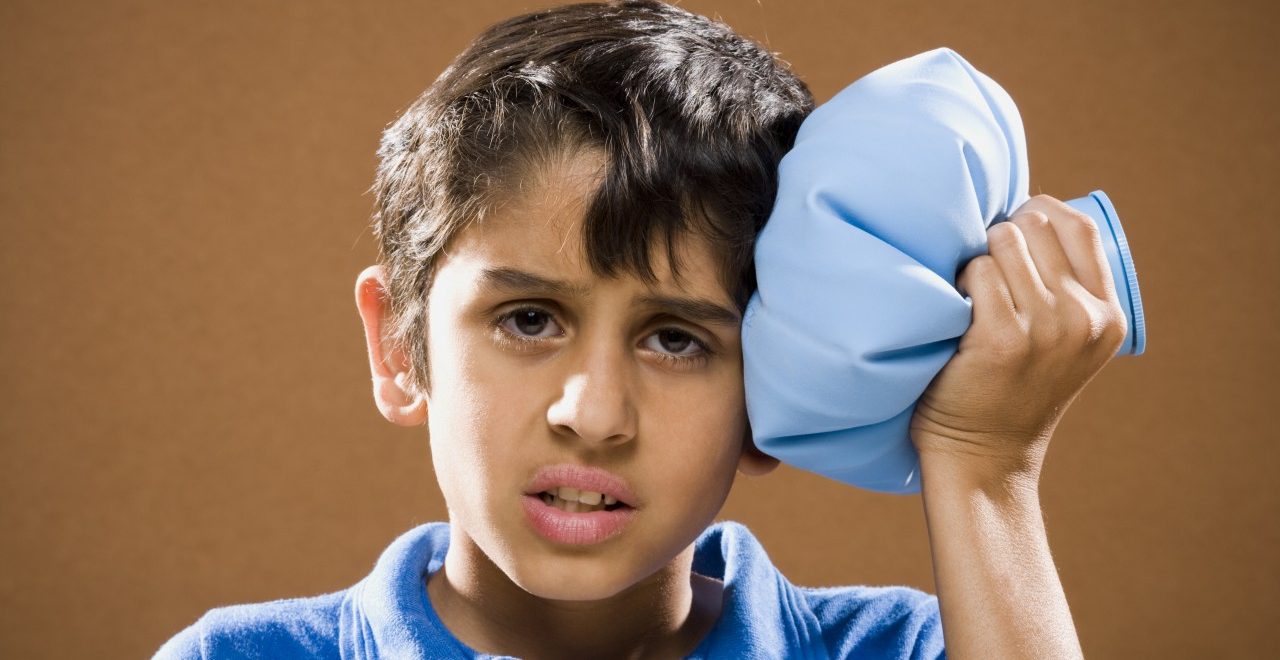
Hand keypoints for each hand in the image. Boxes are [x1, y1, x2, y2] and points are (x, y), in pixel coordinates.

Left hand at [909, 195, 1128, 482]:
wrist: (983, 455)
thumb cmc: (1010, 387)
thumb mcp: (1064, 340)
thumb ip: (1065, 287)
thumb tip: (1027, 213)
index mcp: (1108, 315)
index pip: (1079, 226)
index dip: (1039, 212)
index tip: (1012, 225)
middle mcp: (1083, 319)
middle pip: (1035, 227)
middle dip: (1001, 236)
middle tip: (984, 273)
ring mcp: (1044, 328)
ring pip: (1002, 243)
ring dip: (977, 258)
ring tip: (971, 296)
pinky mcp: (1001, 338)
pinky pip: (976, 272)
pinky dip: (958, 281)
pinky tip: (955, 311)